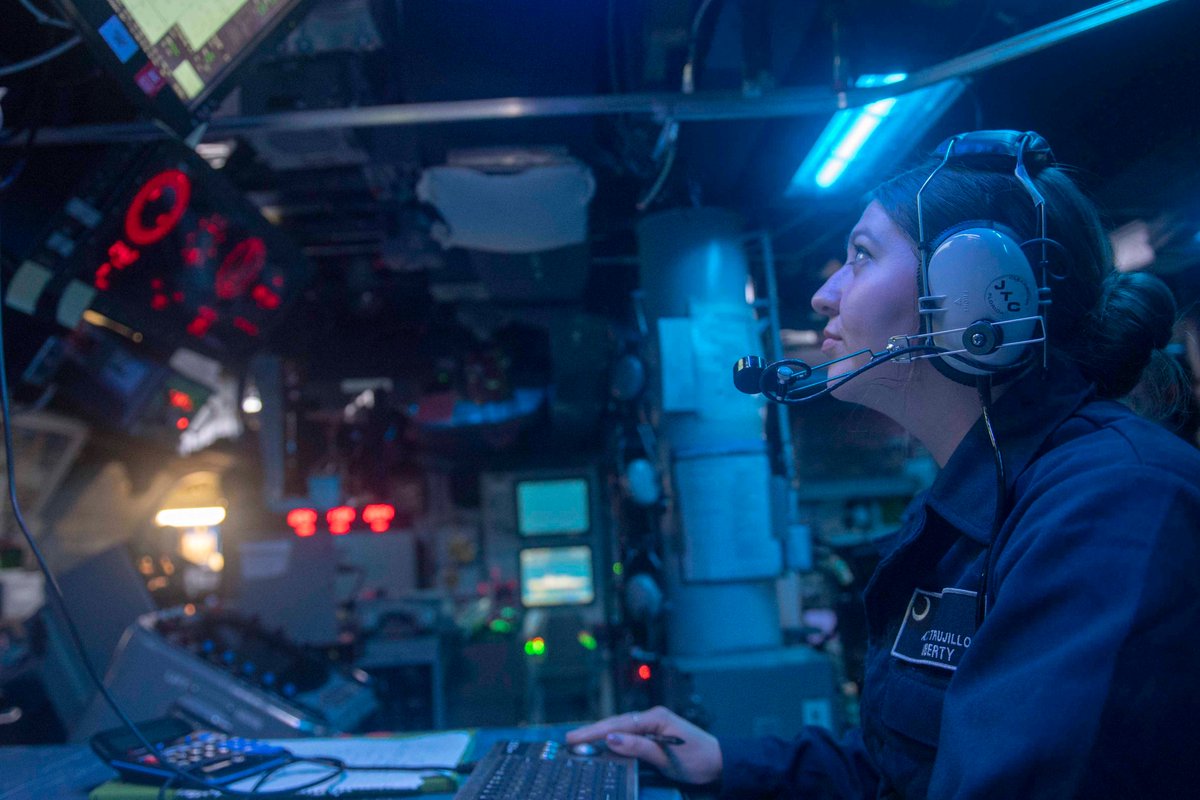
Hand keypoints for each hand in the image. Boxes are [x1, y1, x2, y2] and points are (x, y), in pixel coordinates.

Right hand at [566, 706, 721, 785]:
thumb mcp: (667, 758)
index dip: (595, 732)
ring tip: (580, 742)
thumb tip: (610, 738)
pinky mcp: (656, 733)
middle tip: (569, 741)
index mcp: (656, 718)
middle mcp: (653, 717)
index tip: (575, 738)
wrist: (721, 763)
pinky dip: (615, 738)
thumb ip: (638, 747)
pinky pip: (630, 733)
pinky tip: (604, 744)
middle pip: (617, 723)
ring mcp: (655, 724)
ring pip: (622, 727)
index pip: (619, 723)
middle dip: (593, 732)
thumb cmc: (698, 760)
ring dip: (602, 734)